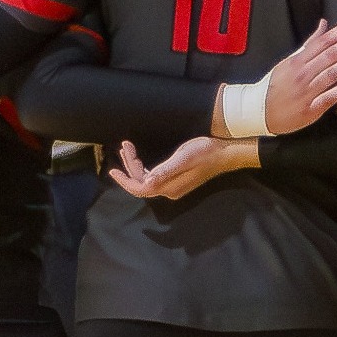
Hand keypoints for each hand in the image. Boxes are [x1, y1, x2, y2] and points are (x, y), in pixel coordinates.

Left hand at [108, 137, 258, 199]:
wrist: (224, 154)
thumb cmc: (205, 152)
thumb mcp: (183, 158)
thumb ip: (165, 171)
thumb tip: (147, 181)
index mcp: (169, 186)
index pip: (140, 188)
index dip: (124, 181)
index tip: (112, 170)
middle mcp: (169, 190)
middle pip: (141, 183)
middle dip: (129, 166)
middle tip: (125, 146)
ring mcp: (173, 186)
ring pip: (147, 179)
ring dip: (135, 166)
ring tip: (128, 148)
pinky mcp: (177, 180)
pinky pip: (154, 177)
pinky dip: (144, 168)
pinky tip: (140, 159)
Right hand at [263, 16, 336, 132]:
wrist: (260, 110)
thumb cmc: (275, 85)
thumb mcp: (289, 61)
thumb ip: (309, 44)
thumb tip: (324, 25)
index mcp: (297, 61)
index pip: (323, 41)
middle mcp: (303, 74)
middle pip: (331, 55)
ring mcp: (307, 91)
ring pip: (332, 73)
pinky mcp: (311, 108)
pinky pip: (330, 96)